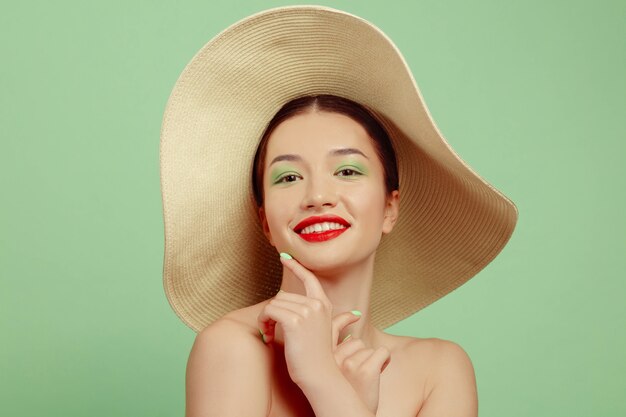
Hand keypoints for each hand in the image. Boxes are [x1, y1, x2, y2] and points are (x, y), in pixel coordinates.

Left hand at [257, 255, 335, 385]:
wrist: (320, 376)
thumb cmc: (321, 358)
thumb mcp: (331, 333)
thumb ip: (341, 320)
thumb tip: (355, 315)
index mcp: (323, 305)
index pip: (309, 278)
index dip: (296, 266)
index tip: (285, 257)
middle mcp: (316, 304)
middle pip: (281, 296)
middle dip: (272, 313)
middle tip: (272, 330)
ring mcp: (306, 312)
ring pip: (273, 304)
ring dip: (266, 320)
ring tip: (271, 335)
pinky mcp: (293, 321)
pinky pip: (268, 312)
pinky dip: (263, 324)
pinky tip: (268, 337)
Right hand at [331, 312, 390, 413]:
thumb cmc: (343, 397)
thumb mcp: (331, 375)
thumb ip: (335, 355)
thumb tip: (348, 334)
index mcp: (322, 359)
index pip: (331, 329)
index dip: (344, 318)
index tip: (355, 316)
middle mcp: (332, 359)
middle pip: (354, 342)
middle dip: (361, 354)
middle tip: (361, 371)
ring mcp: (348, 364)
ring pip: (367, 348)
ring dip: (371, 360)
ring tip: (365, 378)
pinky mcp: (365, 371)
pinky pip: (382, 352)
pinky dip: (385, 361)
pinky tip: (380, 371)